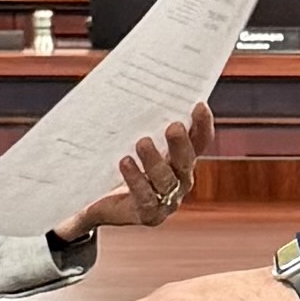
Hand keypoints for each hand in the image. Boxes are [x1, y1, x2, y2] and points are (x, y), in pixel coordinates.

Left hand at [60, 103, 214, 236]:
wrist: (96, 200)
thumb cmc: (115, 164)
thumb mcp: (126, 139)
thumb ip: (137, 121)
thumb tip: (133, 86)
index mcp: (181, 158)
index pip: (200, 141)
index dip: (203, 124)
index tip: (198, 105)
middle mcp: (180, 179)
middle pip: (186, 160)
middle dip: (181, 143)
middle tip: (173, 127)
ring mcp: (167, 199)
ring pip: (167, 179)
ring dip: (155, 161)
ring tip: (142, 143)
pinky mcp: (150, 214)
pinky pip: (146, 197)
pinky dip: (136, 180)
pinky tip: (125, 163)